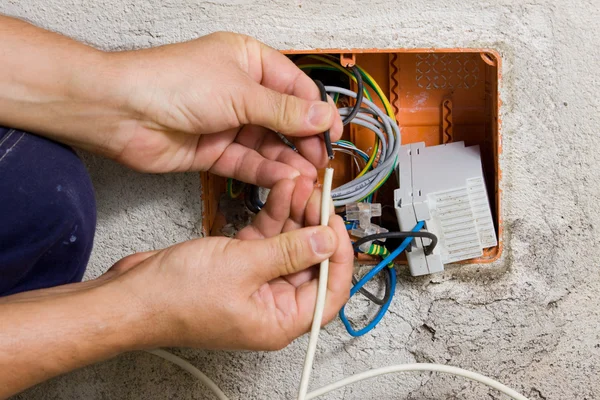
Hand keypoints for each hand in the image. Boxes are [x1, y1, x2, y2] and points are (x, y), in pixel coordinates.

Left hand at [3, 19, 340, 183]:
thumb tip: (323, 116)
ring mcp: (226, 122)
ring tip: (306, 177)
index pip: (294, 88)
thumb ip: (283, 111)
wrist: (121, 112)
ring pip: (266, 144)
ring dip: (286, 160)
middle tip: (321, 161)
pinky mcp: (213, 150)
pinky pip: (247, 162)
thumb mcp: (240, 93)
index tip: (333, 134)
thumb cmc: (170, 83)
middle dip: (303, 141)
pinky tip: (282, 179)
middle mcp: (239, 91)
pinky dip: (264, 171)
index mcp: (248, 61)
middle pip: (283, 120)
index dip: (316, 112)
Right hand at [110, 177, 352, 349]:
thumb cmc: (174, 298)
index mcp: (280, 321)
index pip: (330, 291)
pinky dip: (274, 215)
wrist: (130, 295)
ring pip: (289, 245)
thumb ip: (289, 252)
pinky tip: (281, 191)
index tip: (336, 223)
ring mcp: (255, 283)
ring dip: (296, 214)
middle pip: (311, 263)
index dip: (340, 256)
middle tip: (319, 195)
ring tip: (301, 184)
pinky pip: (266, 238)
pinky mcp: (238, 264)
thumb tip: (326, 241)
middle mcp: (271, 304)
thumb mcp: (242, 267)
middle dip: (316, 226)